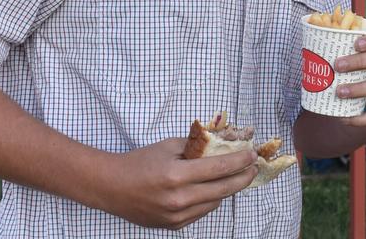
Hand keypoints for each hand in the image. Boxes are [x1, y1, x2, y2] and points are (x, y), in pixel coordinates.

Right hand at [88, 138, 257, 229]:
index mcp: (176, 176)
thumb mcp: (169, 145)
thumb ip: (197, 145)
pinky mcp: (173, 226)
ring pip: (215, 202)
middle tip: (253, 168)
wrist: (111, 187)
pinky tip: (212, 189)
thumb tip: (225, 139)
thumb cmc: (139, 162)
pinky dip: (210, 200)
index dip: (240, 161)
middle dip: (243, 178)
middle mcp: (178, 199)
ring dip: (227, 189)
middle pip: (223, 189)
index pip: (219, 168)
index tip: (253, 155)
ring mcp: (176, 216)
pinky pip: (201, 212)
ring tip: (235, 177)